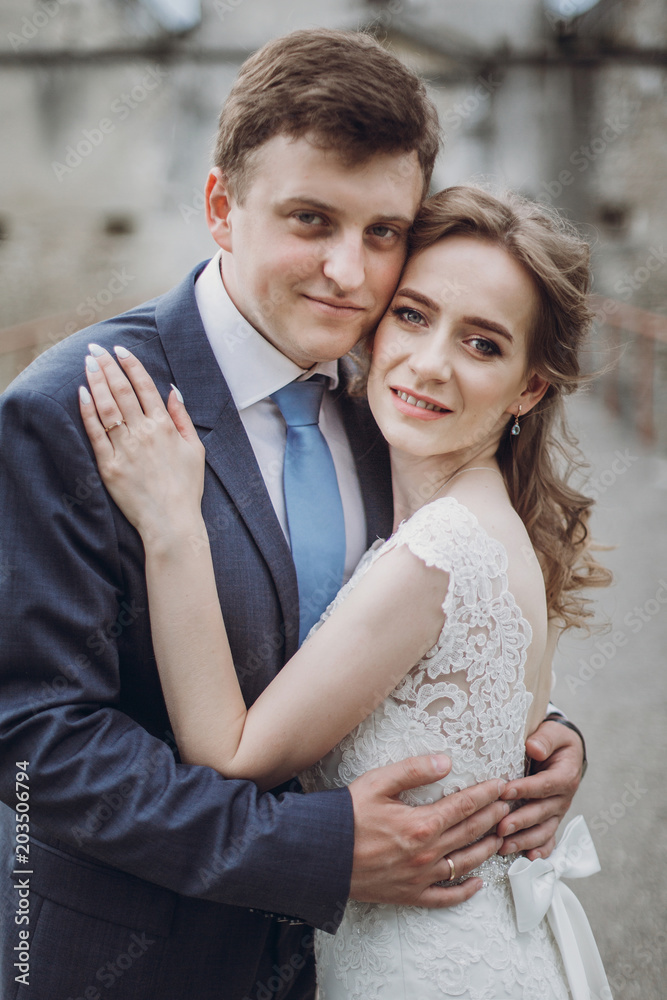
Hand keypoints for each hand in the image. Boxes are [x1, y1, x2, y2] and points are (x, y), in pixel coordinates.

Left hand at [79, 346, 205, 543]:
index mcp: (165, 427)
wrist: (171, 521)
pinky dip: (88, 412)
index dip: (131, 365)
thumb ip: (182, 418)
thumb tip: (173, 391)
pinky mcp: (109, 466)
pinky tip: (82, 394)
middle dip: (108, 366)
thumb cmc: (186, 487)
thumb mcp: (195, 449)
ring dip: (96, 382)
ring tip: (88, 364)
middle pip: (122, 391)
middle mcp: (144, 433)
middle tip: (96, 349)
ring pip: (107, 407)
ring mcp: (125, 449)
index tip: (120, 349)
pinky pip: (95, 434)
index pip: (145, 387)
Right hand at [349, 754, 509, 907]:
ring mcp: (420, 878)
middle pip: (471, 832)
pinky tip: (478, 883)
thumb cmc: (346, 815)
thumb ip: (413, 770)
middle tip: (510, 805)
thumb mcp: (377, 783)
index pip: (465, 805)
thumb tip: (446, 761)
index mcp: (421, 824)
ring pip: (465, 863)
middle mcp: (427, 853)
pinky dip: (465, 891)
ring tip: (501, 836)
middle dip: (493, 816)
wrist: (319, 855)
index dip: (486, 794)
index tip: (502, 785)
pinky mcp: (409, 895)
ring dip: (487, 849)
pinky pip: (445, 897)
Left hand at [497, 719, 583, 859]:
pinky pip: (548, 839)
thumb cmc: (554, 741)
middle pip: (543, 812)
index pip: (546, 784)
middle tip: (500, 827)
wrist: (563, 752)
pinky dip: (540, 850)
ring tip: (504, 846)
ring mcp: (557, 812)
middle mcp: (564, 798)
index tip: (504, 790)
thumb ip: (544, 739)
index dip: (526, 789)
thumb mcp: (553, 733)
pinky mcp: (551, 820)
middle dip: (521, 821)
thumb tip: (533, 748)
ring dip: (524, 840)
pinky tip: (529, 858)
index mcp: (565, 775)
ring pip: (543, 830)